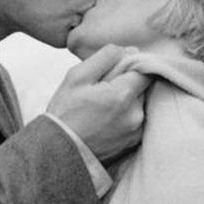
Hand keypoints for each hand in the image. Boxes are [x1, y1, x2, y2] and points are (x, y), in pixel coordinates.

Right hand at [46, 44, 151, 163]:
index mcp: (123, 95)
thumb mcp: (77, 76)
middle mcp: (136, 115)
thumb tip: (130, 51)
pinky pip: (136, 121)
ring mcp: (136, 131)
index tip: (116, 69)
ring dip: (127, 100)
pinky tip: (105, 120)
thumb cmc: (64, 112)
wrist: (58, 152)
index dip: (132, 65)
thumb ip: (105, 57)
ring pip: (139, 103)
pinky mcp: (133, 143)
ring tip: (101, 107)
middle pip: (143, 87)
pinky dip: (125, 116)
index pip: (145, 70)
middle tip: (102, 89)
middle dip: (127, 83)